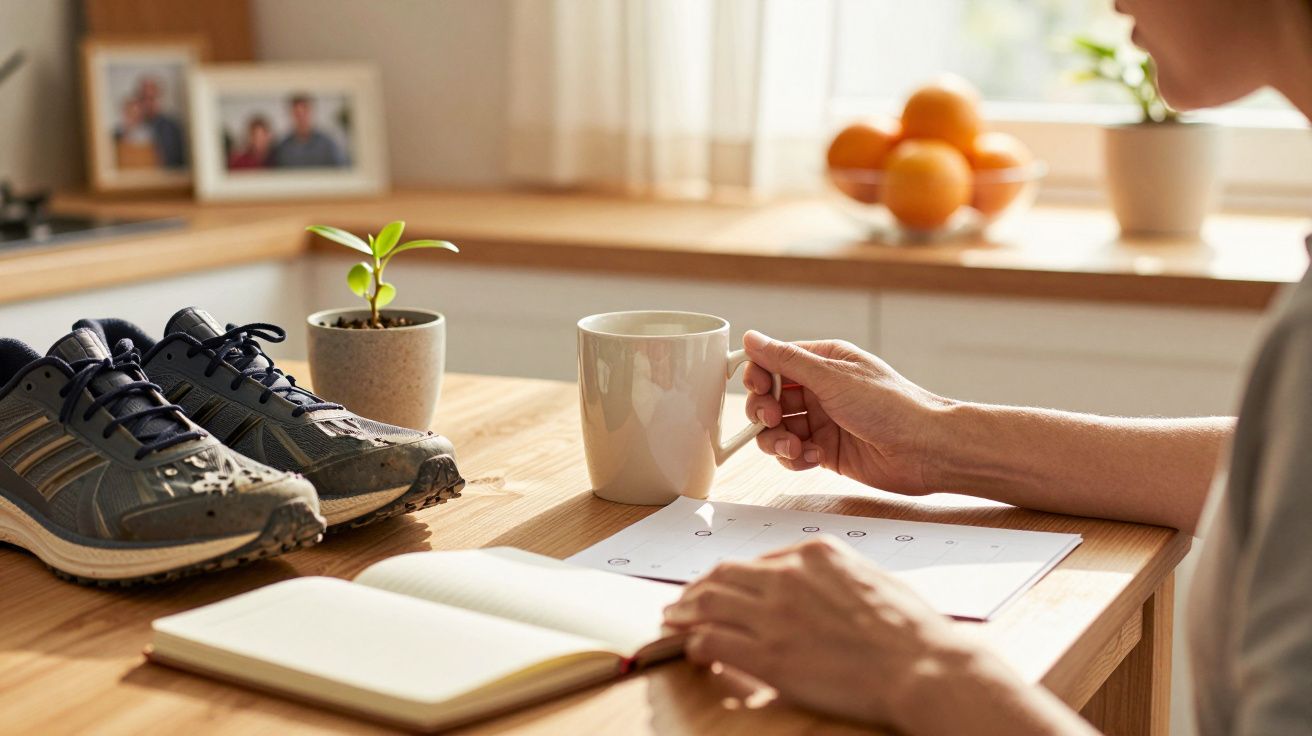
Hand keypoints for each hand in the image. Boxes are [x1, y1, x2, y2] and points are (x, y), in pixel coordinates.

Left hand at [662, 537, 981, 729]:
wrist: (922, 665)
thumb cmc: (910, 630)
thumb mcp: (870, 579)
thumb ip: (833, 577)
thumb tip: (819, 589)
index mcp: (814, 553)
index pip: (757, 560)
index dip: (734, 577)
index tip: (724, 587)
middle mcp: (787, 576)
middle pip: (723, 574)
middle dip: (698, 588)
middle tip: (684, 599)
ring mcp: (774, 614)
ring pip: (708, 602)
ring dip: (685, 610)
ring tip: (673, 618)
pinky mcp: (767, 654)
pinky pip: (712, 641)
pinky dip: (694, 643)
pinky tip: (691, 649)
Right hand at [741, 330, 949, 494]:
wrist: (926, 449)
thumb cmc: (891, 405)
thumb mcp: (833, 377)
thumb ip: (787, 360)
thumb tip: (752, 338)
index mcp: (824, 362)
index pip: (774, 362)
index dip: (759, 375)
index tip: (759, 388)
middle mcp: (821, 390)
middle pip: (770, 398)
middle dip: (764, 411)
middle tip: (771, 419)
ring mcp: (823, 421)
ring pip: (777, 430)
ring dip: (777, 440)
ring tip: (794, 446)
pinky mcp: (826, 451)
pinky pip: (793, 454)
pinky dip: (796, 458)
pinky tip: (814, 458)